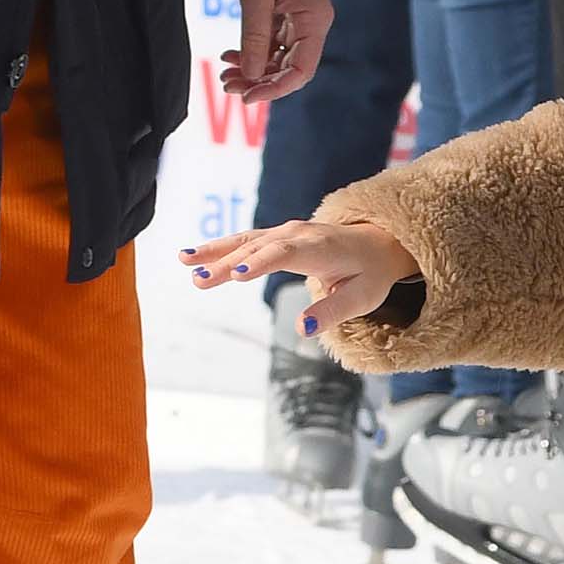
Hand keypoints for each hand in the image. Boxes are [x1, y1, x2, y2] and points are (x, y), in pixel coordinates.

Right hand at [180, 219, 419, 335]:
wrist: (378, 244)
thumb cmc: (370, 273)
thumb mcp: (362, 298)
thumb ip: (332, 313)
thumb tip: (301, 330)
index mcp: (321, 248)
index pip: (286, 254)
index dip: (261, 263)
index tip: (236, 275)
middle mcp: (299, 234)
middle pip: (259, 249)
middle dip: (228, 263)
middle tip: (199, 279)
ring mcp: (286, 233)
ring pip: (247, 241)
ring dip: (216, 251)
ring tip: (185, 261)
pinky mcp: (276, 237)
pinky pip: (246, 241)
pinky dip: (220, 247)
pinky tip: (192, 256)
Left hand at [223, 0, 333, 103]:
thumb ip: (255, 36)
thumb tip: (252, 75)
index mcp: (314, 21)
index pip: (302, 70)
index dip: (276, 88)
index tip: (248, 96)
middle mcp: (310, 25)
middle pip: (290, 69)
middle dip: (260, 82)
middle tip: (228, 86)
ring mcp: (297, 21)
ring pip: (278, 60)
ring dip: (253, 71)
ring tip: (226, 76)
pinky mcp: (283, 16)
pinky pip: (270, 45)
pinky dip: (252, 54)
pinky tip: (231, 56)